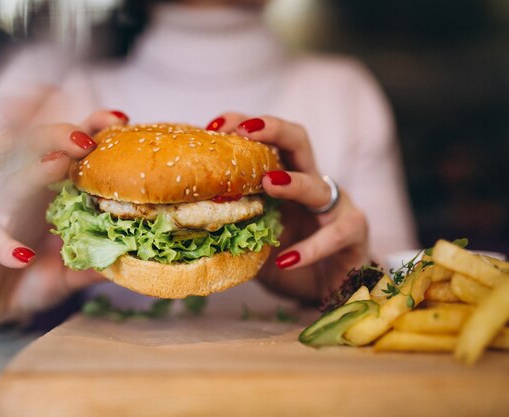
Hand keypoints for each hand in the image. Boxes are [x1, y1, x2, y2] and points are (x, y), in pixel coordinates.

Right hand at [0, 110, 129, 330]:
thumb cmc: (35, 274)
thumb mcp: (76, 269)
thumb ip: (102, 261)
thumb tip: (141, 257)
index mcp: (53, 190)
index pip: (71, 150)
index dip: (92, 129)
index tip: (120, 120)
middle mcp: (27, 193)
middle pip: (37, 150)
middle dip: (62, 136)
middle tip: (89, 139)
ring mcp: (1, 213)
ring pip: (13, 184)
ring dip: (35, 173)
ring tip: (58, 165)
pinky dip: (5, 245)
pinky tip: (23, 255)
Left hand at [207, 113, 369, 301]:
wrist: (328, 290)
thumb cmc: (288, 259)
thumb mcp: (254, 239)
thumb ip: (232, 226)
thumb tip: (185, 222)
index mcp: (285, 178)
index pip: (266, 141)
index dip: (243, 127)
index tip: (214, 126)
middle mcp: (310, 183)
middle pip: (298, 141)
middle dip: (273, 129)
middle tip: (245, 131)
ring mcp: (335, 206)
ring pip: (318, 185)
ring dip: (293, 182)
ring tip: (268, 183)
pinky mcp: (353, 232)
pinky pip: (335, 234)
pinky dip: (310, 247)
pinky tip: (286, 259)